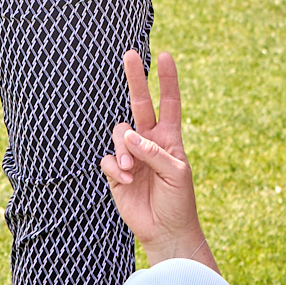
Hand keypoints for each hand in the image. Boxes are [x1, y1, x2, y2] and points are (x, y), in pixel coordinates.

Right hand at [102, 49, 209, 263]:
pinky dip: (114, 168)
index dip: (167, 81)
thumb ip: (154, 152)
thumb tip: (129, 134)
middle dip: (135, 79)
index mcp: (169, 139)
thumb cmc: (178, 201)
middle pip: (140, 104)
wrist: (165, 230)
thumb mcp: (176, 174)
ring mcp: (130, 155)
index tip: (165, 56)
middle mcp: (148, 142)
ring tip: (129, 170)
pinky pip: (107, 159)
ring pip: (119, 133)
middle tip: (130, 54)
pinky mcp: (115, 172)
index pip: (169, 103)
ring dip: (122, 148)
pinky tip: (124, 181)